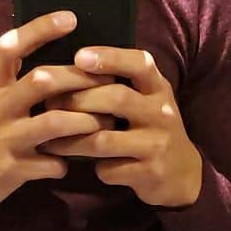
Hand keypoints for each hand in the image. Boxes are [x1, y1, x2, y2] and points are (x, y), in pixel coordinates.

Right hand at [0, 12, 117, 214]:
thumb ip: (8, 83)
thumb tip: (46, 64)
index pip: (10, 47)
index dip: (40, 29)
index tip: (70, 19)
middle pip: (42, 81)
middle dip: (79, 78)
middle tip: (108, 80)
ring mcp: (4, 139)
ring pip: (53, 122)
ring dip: (84, 122)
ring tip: (103, 123)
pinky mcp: (10, 170)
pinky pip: (47, 165)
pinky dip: (63, 164)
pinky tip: (68, 164)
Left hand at [40, 47, 203, 208]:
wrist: (181, 174)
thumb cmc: (151, 129)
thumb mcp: (147, 100)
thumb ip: (121, 84)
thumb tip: (70, 68)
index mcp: (159, 89)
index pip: (140, 64)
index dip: (109, 57)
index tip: (79, 56)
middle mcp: (162, 113)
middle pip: (116, 99)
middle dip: (78, 100)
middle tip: (49, 104)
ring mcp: (157, 144)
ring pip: (104, 139)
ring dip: (72, 139)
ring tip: (48, 138)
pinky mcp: (149, 173)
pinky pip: (109, 169)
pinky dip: (92, 167)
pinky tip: (80, 165)